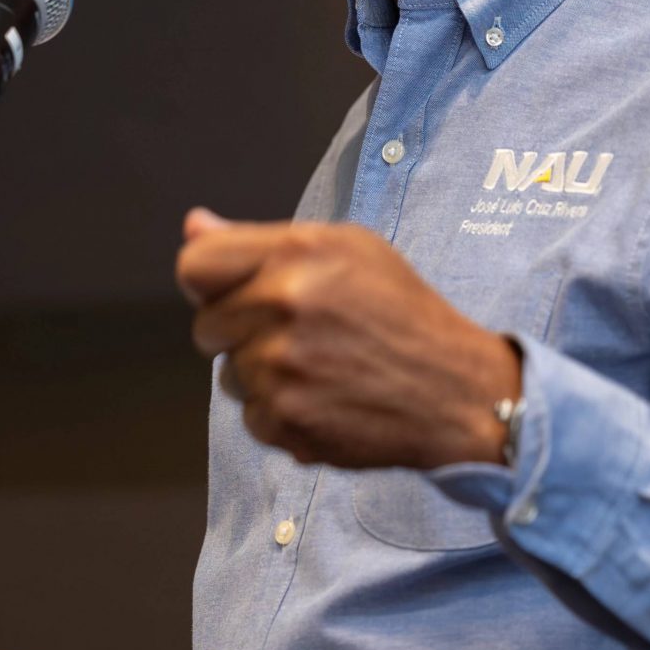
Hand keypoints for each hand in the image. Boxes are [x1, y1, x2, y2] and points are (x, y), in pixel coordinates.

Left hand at [175, 208, 520, 469]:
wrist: (456, 390)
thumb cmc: (401, 311)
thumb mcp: (346, 248)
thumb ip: (260, 239)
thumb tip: (194, 227)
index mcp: (296, 254)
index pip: (195, 267)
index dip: (207, 282)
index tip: (231, 293)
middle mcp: (282, 306)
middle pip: (205, 327)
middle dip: (239, 331)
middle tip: (297, 333)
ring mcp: (282, 370)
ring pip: (229, 375)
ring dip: (262, 375)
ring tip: (320, 366)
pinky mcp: (287, 423)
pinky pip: (252, 417)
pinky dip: (281, 413)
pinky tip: (326, 398)